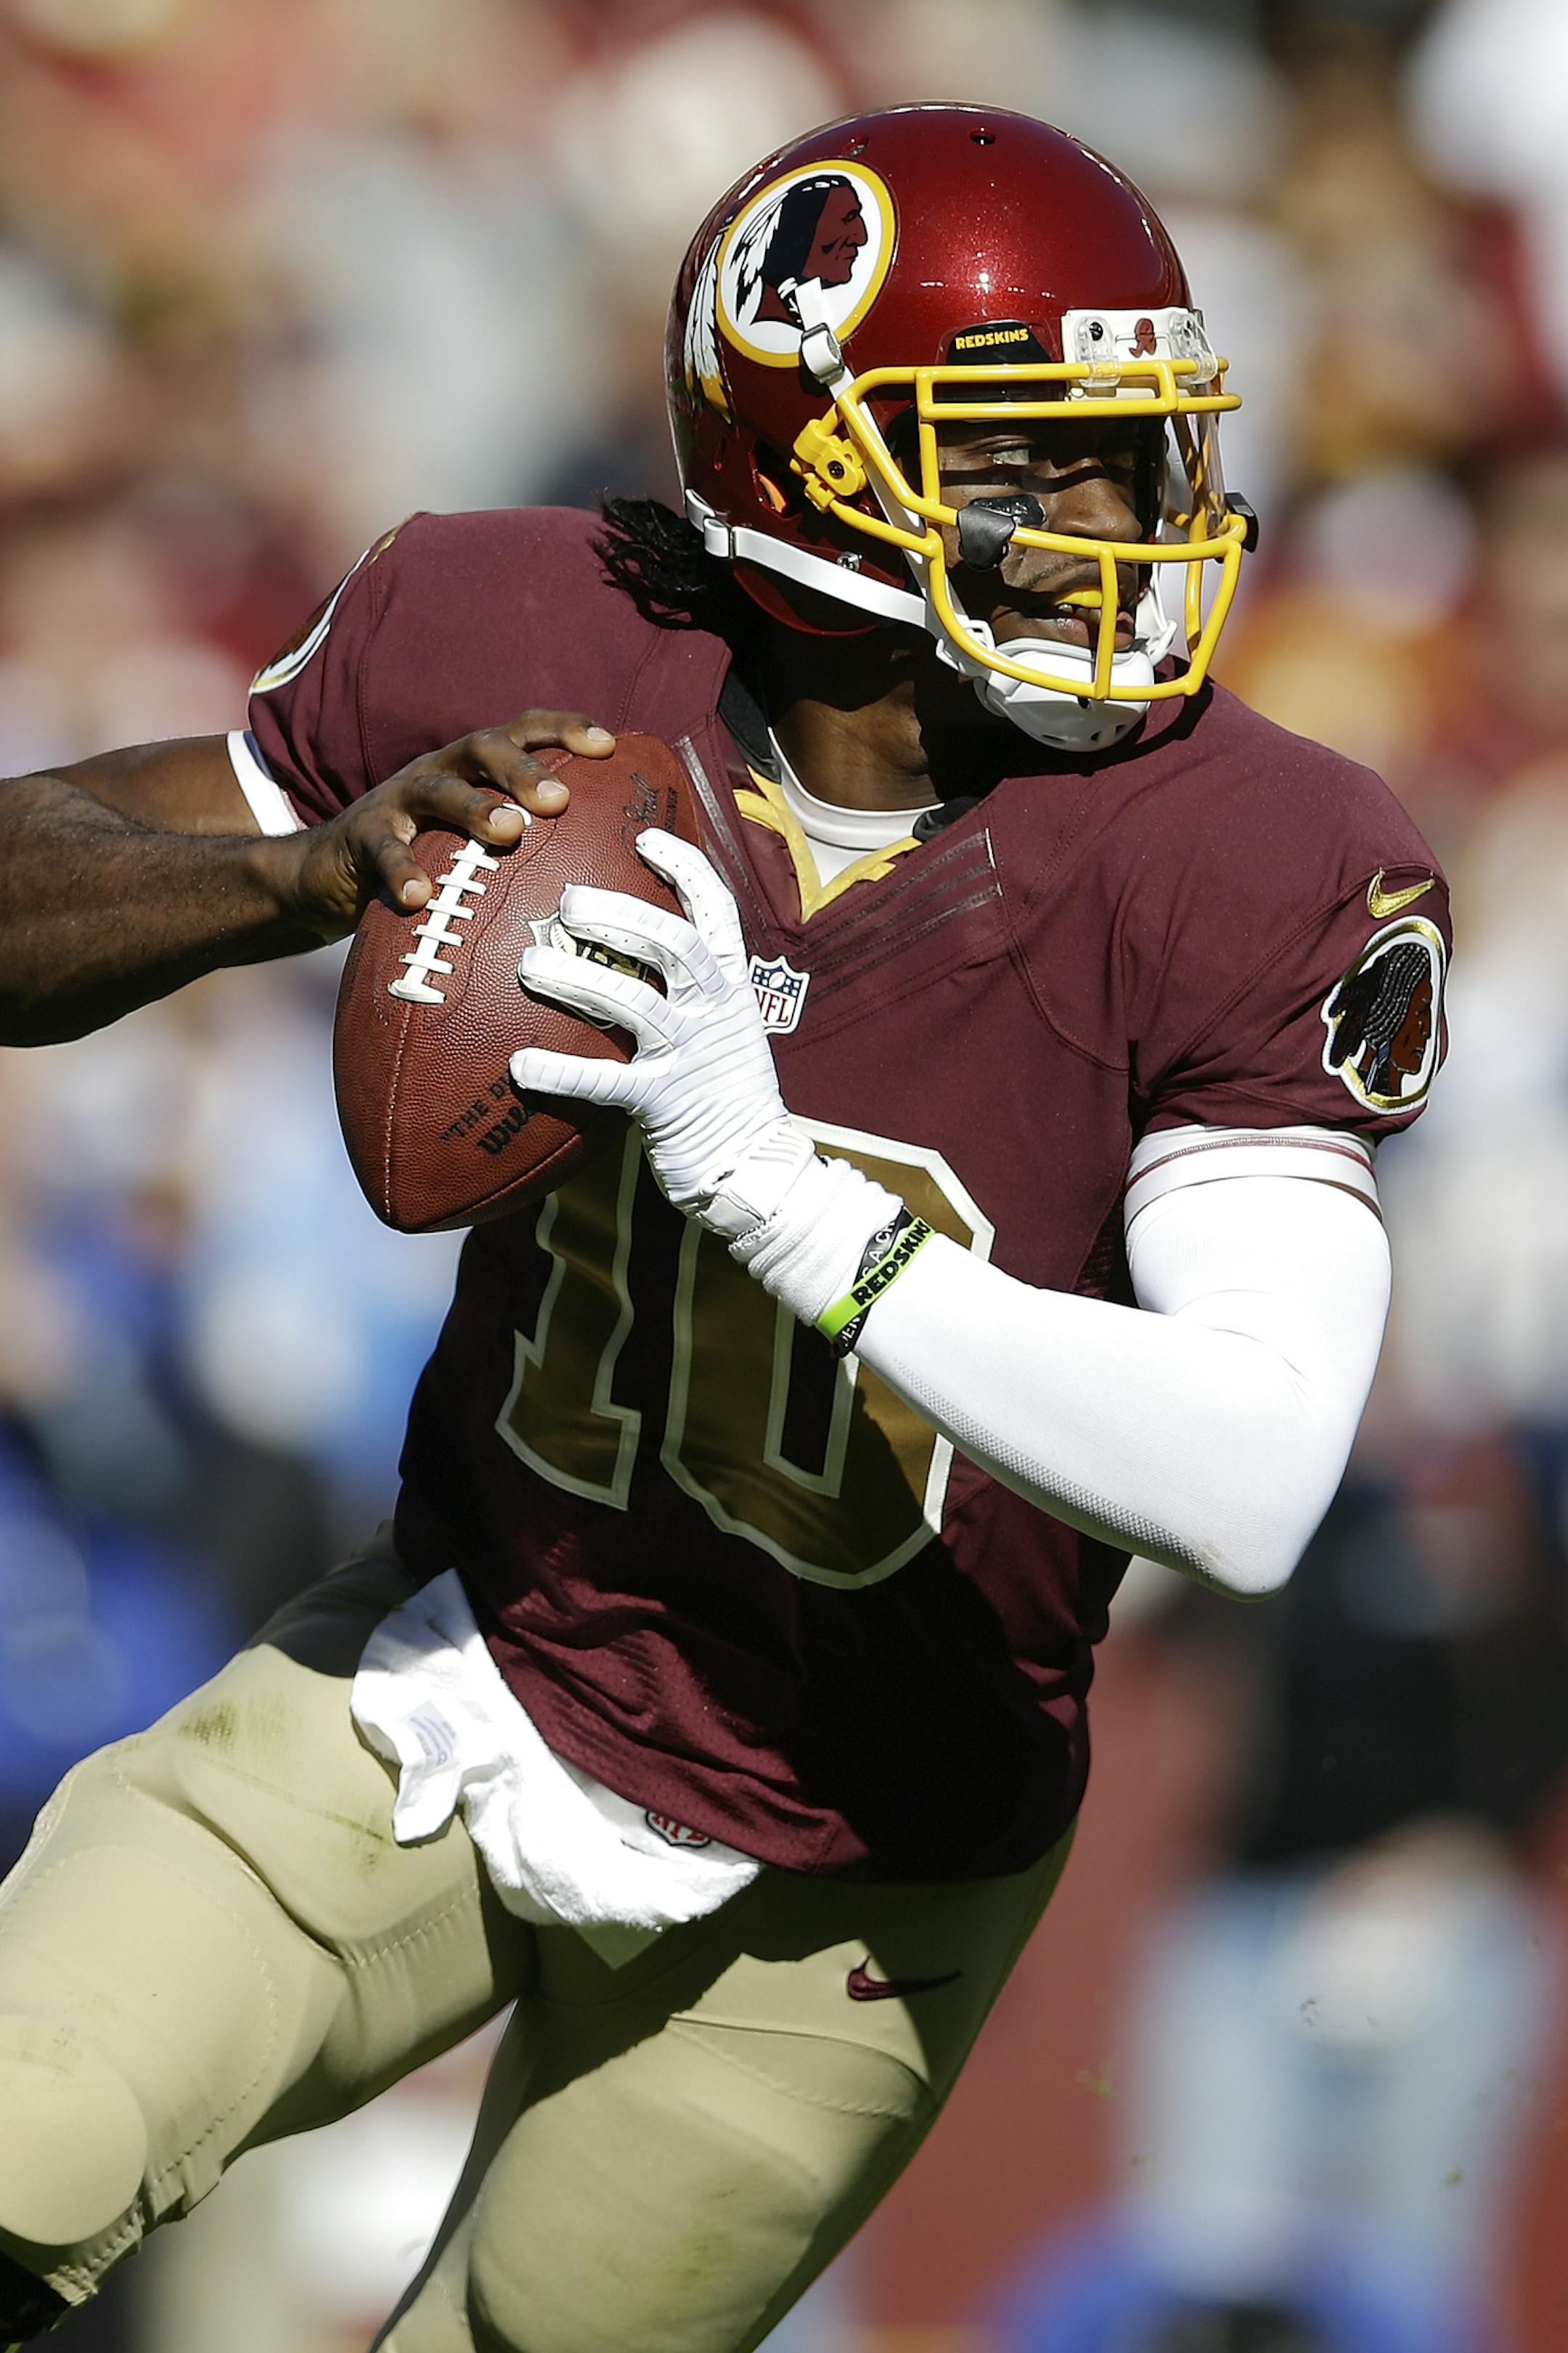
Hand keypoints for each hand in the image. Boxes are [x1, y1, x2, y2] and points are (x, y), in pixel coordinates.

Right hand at [262, 710, 615, 940]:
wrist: (330, 872)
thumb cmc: (428, 856)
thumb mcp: (475, 841)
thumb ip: (528, 845)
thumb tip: (609, 882)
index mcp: (474, 767)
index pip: (523, 732)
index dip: (564, 730)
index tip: (609, 747)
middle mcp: (439, 769)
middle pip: (483, 748)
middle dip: (524, 769)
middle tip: (559, 800)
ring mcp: (397, 799)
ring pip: (437, 789)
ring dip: (475, 807)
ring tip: (509, 833)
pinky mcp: (360, 835)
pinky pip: (383, 849)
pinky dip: (402, 869)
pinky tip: (419, 896)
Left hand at [511, 832, 811, 1233]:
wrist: (755, 1166)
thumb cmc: (724, 1090)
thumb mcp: (723, 1026)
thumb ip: (690, 987)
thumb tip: (636, 941)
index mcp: (729, 987)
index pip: (716, 911)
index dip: (685, 869)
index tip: (646, 836)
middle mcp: (714, 1013)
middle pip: (672, 944)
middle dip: (621, 913)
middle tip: (568, 900)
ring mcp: (690, 1057)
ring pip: (634, 1002)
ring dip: (578, 978)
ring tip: (530, 964)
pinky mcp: (664, 1104)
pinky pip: (606, 1082)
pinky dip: (561, 1072)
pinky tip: (521, 1064)